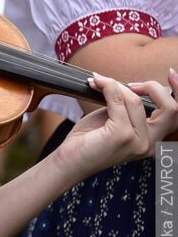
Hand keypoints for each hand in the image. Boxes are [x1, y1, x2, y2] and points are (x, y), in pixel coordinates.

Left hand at [52, 70, 177, 181]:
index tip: (170, 75)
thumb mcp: (113, 119)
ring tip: (98, 82)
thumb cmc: (87, 141)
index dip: (177, 91)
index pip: (175, 115)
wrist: (68, 161)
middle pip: (171, 109)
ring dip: (116, 85)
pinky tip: (95, 84)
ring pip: (136, 101)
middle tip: (130, 83)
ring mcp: (137, 141)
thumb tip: (126, 83)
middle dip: (154, 88)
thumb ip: (125, 105)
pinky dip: (107, 87)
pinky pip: (118, 101)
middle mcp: (150, 144)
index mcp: (152, 140)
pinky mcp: (121, 135)